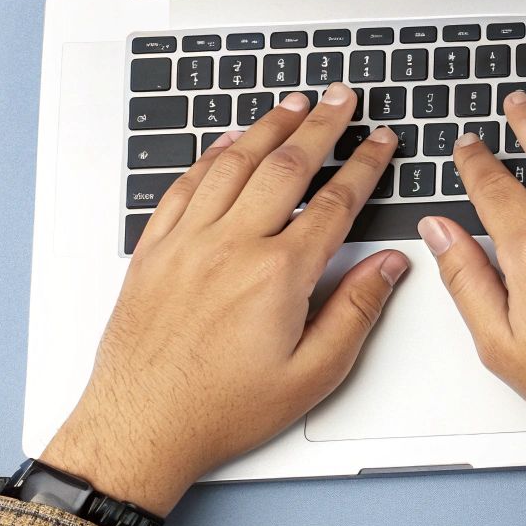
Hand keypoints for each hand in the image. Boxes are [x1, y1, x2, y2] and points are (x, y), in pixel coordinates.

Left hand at [42, 83, 408, 514]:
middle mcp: (231, 246)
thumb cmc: (220, 410)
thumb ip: (356, 312)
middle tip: (343, 97)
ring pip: (233, 164)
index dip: (365, 163)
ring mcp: (187, 244)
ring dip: (267, 127)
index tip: (381, 140)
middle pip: (287, 166)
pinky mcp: (154, 253)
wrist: (138, 428)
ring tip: (293, 104)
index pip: (336, 201)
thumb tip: (388, 267)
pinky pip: (184, 187)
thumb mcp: (312, 376)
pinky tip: (226, 143)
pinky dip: (209, 157)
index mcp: (278, 274)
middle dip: (322, 124)